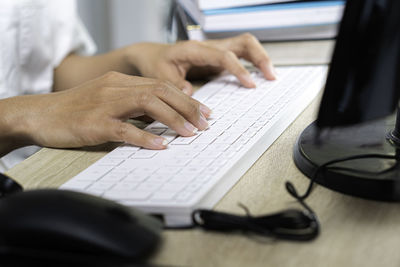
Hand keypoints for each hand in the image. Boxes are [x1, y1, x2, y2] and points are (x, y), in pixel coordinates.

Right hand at [5, 72, 210, 150]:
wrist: (40, 114)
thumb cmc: (75, 110)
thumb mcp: (107, 100)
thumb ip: (133, 105)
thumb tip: (161, 117)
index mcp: (121, 82)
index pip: (162, 85)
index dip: (187, 98)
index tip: (204, 112)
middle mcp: (116, 88)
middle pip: (161, 91)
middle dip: (187, 107)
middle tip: (205, 123)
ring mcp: (105, 104)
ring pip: (147, 105)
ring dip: (173, 119)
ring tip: (190, 133)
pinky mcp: (95, 124)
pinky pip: (125, 129)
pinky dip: (146, 137)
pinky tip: (161, 144)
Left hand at [126, 33, 275, 94]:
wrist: (153, 57)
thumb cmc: (156, 64)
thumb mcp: (160, 77)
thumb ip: (175, 86)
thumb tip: (191, 94)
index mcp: (195, 49)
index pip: (223, 55)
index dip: (239, 68)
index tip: (250, 83)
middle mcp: (209, 47)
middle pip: (243, 42)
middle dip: (260, 57)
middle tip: (271, 76)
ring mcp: (215, 52)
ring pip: (245, 46)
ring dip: (260, 59)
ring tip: (271, 76)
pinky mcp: (218, 60)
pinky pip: (241, 56)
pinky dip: (253, 64)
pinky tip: (258, 77)